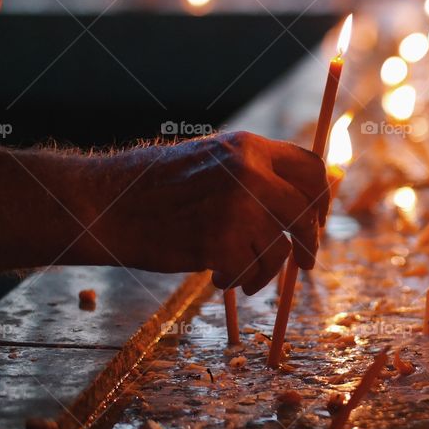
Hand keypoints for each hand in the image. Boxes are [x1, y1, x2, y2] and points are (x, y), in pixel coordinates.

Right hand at [88, 132, 330, 294]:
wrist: (107, 204)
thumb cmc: (155, 187)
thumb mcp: (210, 160)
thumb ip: (253, 173)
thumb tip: (299, 205)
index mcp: (249, 147)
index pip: (311, 168)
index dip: (321, 198)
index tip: (318, 219)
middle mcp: (249, 172)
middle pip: (305, 212)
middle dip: (310, 242)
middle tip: (306, 262)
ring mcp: (237, 207)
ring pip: (279, 249)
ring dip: (266, 272)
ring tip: (245, 278)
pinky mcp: (220, 242)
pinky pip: (251, 271)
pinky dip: (240, 280)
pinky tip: (221, 279)